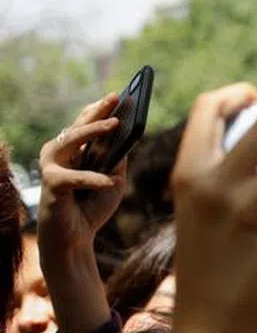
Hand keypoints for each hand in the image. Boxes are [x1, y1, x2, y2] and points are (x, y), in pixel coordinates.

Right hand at [37, 92, 124, 254]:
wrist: (75, 238)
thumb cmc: (92, 208)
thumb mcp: (113, 181)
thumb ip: (118, 160)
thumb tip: (128, 136)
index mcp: (73, 151)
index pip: (85, 123)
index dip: (100, 108)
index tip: (119, 94)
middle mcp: (59, 154)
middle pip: (78, 126)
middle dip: (97, 110)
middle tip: (115, 98)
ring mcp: (53, 167)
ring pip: (70, 142)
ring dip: (92, 131)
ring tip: (115, 125)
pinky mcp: (52, 185)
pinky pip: (74, 177)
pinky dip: (93, 179)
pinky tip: (110, 182)